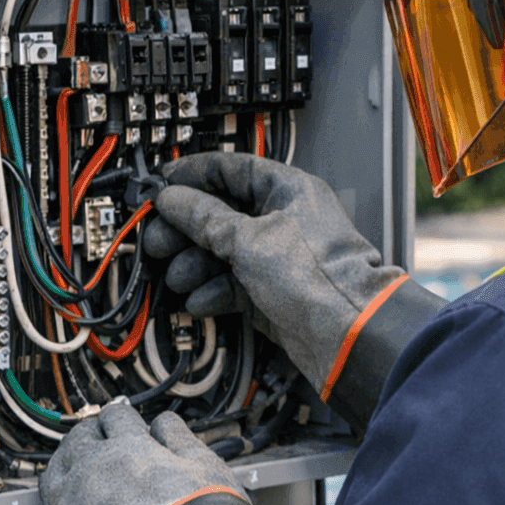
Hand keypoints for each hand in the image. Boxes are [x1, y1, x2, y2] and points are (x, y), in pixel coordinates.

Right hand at [142, 152, 444, 430]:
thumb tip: (172, 198)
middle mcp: (283, 218)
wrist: (347, 335)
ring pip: (223, 251)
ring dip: (196, 265)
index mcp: (286, 189)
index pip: (230, 169)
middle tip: (157, 242)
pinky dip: (215, 291)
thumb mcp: (248, 239)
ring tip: (179, 278)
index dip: (191, 176)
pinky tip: (201, 302)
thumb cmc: (317, 278)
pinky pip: (233, 283)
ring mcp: (277, 256)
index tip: (158, 187)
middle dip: (186, 230)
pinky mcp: (272, 290)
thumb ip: (204, 218)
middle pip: (220, 213)